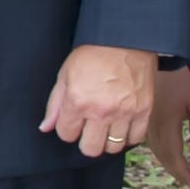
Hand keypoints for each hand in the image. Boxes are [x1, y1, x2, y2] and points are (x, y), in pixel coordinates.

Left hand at [40, 44, 155, 158]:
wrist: (125, 39)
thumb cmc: (93, 53)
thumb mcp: (65, 74)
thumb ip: (54, 104)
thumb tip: (45, 127)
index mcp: (78, 101)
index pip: (66, 135)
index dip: (68, 129)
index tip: (73, 121)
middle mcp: (101, 111)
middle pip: (90, 149)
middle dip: (86, 142)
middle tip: (89, 129)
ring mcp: (124, 112)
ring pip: (113, 147)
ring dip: (108, 140)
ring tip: (107, 127)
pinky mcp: (143, 111)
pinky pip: (135, 138)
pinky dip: (129, 136)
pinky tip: (123, 126)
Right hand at [142, 64, 189, 187]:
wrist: (160, 58)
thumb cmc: (181, 79)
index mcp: (169, 126)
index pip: (175, 157)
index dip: (183, 172)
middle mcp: (154, 128)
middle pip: (163, 157)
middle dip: (176, 171)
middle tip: (187, 182)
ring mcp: (147, 123)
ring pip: (155, 151)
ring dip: (166, 163)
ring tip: (178, 172)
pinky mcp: (144, 117)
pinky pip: (150, 141)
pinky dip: (159, 152)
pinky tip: (164, 154)